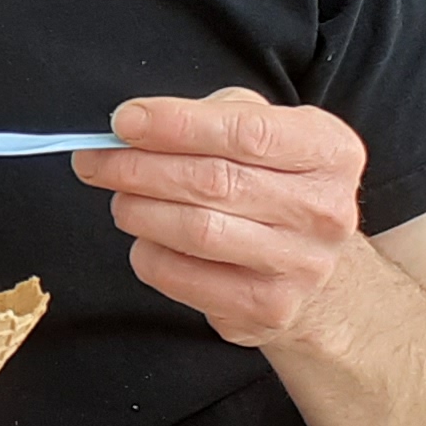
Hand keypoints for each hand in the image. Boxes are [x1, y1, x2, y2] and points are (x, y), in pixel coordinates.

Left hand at [75, 89, 371, 349]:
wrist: (321, 277)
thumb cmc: (278, 188)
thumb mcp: (271, 133)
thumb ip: (216, 116)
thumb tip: (136, 126)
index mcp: (330, 152)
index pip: (245, 131)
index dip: (175, 124)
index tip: (124, 121)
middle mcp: (324, 210)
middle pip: (213, 181)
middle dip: (138, 167)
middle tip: (94, 160)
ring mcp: (299, 266)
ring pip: (196, 230)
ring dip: (139, 210)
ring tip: (121, 198)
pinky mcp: (266, 309)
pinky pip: (183, 277)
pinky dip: (149, 254)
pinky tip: (146, 239)